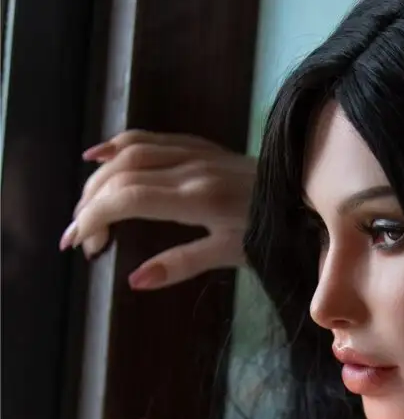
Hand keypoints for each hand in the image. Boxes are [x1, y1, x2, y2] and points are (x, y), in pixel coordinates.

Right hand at [59, 129, 256, 287]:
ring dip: (98, 180)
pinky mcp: (201, 145)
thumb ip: (181, 264)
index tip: (79, 244)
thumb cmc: (275, 234)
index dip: (95, 218)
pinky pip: (149, 138)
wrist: (309, 200)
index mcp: (197, 197)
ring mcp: (195, 151)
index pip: (127, 199)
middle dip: (90, 205)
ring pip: (129, 153)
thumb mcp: (230, 256)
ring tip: (83, 210)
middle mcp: (191, 167)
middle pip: (120, 175)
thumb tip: (134, 280)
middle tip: (80, 239)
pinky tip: (96, 158)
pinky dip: (117, 146)